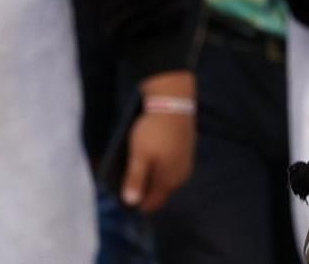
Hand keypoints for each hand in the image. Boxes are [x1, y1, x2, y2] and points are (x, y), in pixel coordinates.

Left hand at [122, 71, 197, 211]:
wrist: (174, 104)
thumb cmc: (154, 131)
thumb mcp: (139, 155)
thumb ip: (135, 180)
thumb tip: (130, 203)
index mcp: (168, 182)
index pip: (151, 204)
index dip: (136, 202)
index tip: (122, 193)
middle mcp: (180, 177)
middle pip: (158, 192)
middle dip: (143, 188)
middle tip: (127, 176)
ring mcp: (184, 164)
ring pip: (164, 178)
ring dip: (151, 175)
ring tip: (136, 164)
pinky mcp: (185, 152)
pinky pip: (169, 166)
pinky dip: (159, 164)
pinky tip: (150, 153)